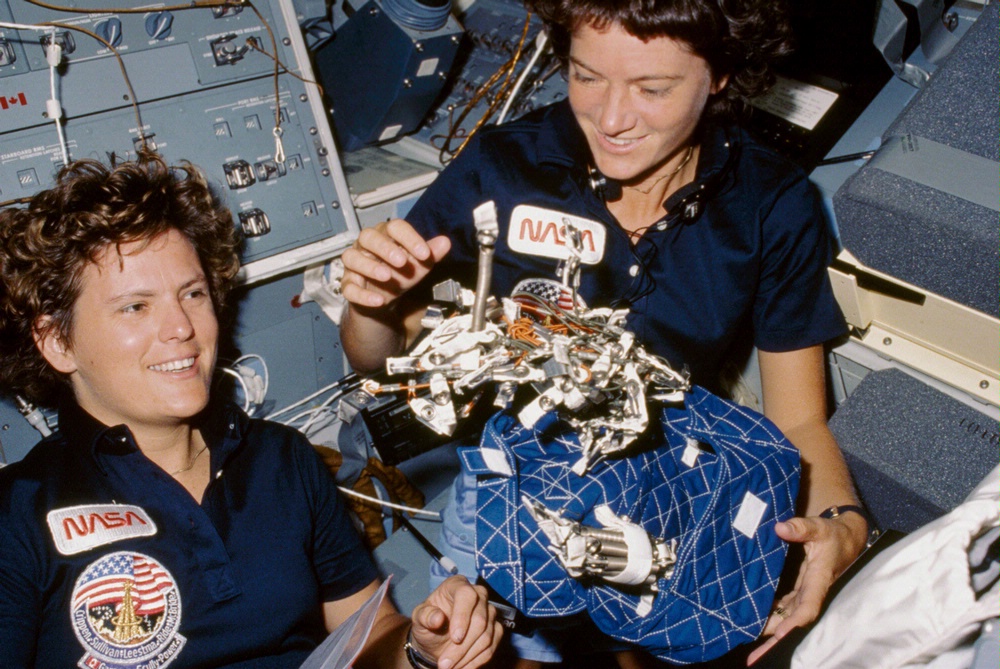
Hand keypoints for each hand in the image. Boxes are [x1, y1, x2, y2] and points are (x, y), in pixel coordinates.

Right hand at [340, 219, 450, 309]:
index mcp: (386, 236)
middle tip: (402, 262)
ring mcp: (354, 265)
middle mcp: (366, 246)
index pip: (394, 227)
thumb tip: (445, 242)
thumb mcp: (418, 266)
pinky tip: (378, 301)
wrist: (385, 300)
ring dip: (369, 267)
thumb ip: (430, 254)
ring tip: (387, 276)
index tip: (424, 253)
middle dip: (385, 248)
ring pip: (351, 258)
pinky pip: (349, 287)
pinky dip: (362, 295)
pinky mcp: (348, 285)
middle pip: (368, 237)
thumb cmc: (399, 275)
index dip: (409, 238)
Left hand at [409, 575, 501, 668]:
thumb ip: (425, 616)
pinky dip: (475, 662)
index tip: (455, 638)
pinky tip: (461, 668)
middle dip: (461, 647)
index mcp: (457, 585)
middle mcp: (478, 594)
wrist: (435, 639)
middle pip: (480, 620)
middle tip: (444, 664)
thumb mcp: (419, 619)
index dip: (462, 616)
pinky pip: (491, 648)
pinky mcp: (496, 629)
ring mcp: (489, 612)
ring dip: (466, 657)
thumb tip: (437, 618)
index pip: (466, 595)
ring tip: (448, 668)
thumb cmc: (427, 623)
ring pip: (487, 636)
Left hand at [746, 512, 867, 664]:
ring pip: (788, 618)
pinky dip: (772, 617)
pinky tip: (755, 623)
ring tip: (752, 650)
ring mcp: (806, 593)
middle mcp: (812, 592)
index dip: (794, 622)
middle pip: (794, 621)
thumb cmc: (833, 534)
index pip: (807, 607)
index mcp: (819, 580)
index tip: (779, 635)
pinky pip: (785, 609)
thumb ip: (801, 527)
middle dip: (777, 640)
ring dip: (771, 632)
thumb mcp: (819, 527)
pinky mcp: (800, 591)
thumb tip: (780, 529)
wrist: (846, 538)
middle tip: (755, 658)